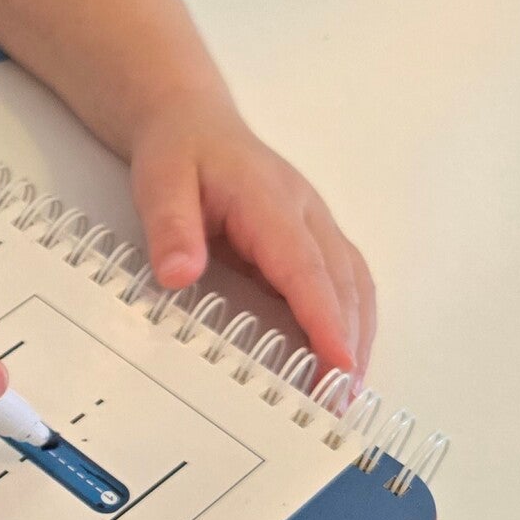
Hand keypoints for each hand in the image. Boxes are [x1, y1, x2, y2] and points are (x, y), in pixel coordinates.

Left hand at [129, 94, 375, 378]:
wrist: (192, 121)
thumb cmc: (179, 151)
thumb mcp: (160, 182)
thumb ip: (170, 228)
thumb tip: (179, 274)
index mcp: (271, 202)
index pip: (306, 268)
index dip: (325, 318)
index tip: (339, 362)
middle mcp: (305, 214)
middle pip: (342, 281)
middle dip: (350, 340)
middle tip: (344, 399)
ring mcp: (314, 225)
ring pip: (353, 283)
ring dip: (359, 334)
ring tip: (349, 390)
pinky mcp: (312, 238)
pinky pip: (344, 281)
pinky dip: (351, 320)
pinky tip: (344, 355)